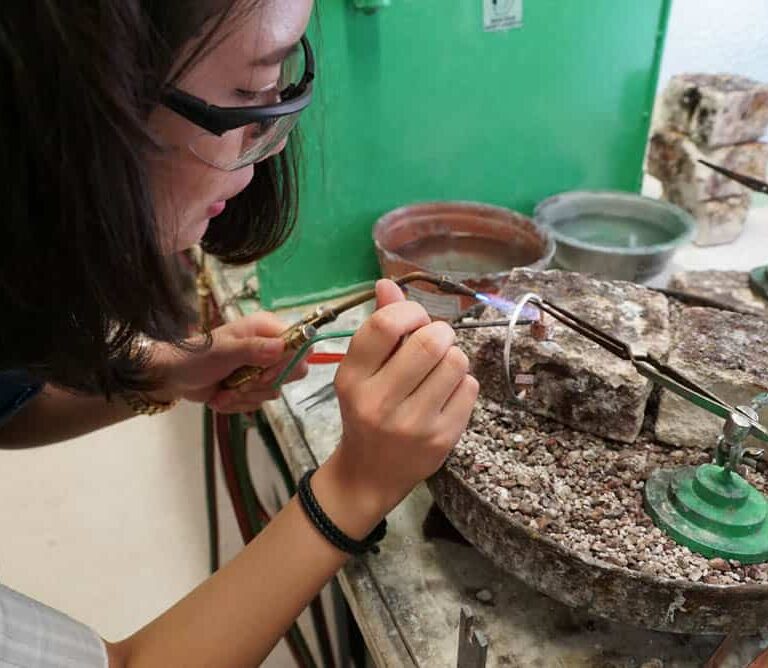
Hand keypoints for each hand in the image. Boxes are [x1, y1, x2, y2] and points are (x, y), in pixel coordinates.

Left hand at [148, 312, 309, 412]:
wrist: (174, 377)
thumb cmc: (196, 356)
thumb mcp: (223, 351)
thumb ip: (253, 349)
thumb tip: (282, 347)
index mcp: (266, 330)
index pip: (301, 343)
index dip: (290, 362)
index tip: (267, 373)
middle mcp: (269, 347)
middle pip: (294, 370)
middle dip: (265, 384)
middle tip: (243, 382)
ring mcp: (262, 369)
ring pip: (274, 391)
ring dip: (246, 396)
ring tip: (224, 390)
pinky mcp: (254, 387)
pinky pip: (259, 403)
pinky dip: (238, 404)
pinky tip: (222, 396)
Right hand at [313, 280, 478, 536]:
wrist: (369, 474)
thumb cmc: (365, 411)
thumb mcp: (360, 371)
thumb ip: (378, 326)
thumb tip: (388, 283)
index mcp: (352, 378)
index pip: (386, 325)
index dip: (410, 311)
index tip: (415, 319)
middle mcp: (379, 402)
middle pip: (429, 341)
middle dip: (440, 332)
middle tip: (435, 341)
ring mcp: (413, 424)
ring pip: (456, 362)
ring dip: (453, 357)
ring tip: (439, 370)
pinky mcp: (442, 439)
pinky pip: (470, 387)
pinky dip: (462, 383)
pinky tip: (445, 394)